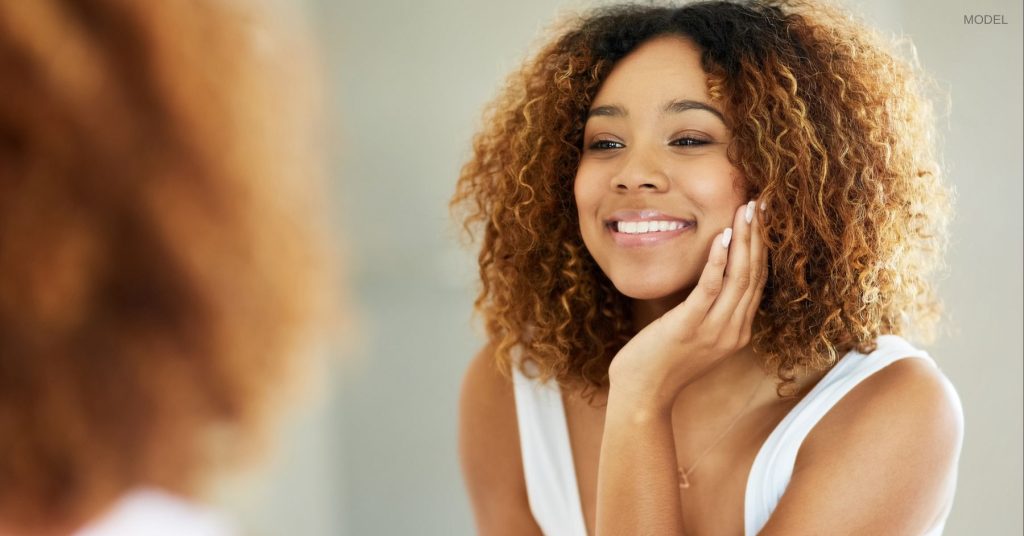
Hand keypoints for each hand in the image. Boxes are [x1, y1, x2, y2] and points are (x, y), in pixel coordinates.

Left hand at [607, 199, 768, 411]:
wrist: (642, 396)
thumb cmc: (660, 364)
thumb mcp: (693, 336)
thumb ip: (708, 312)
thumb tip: (709, 282)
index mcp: (737, 331)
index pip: (757, 281)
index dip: (763, 247)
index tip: (764, 217)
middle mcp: (733, 330)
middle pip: (755, 274)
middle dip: (760, 235)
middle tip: (764, 202)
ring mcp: (714, 330)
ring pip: (739, 277)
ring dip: (745, 240)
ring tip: (748, 210)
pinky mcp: (690, 327)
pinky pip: (710, 289)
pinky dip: (718, 260)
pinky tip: (722, 236)